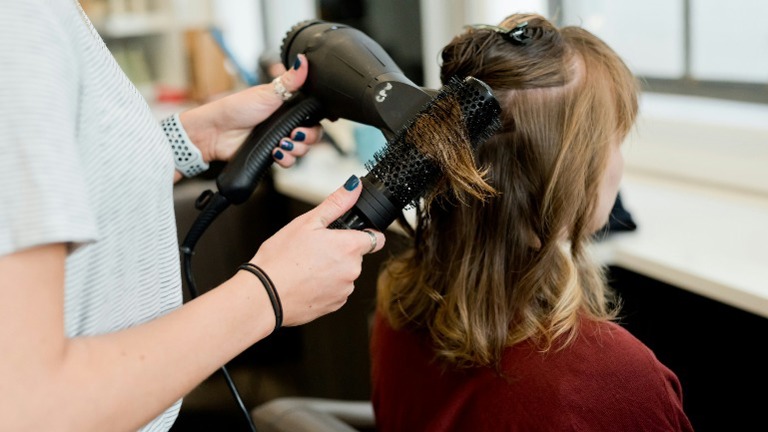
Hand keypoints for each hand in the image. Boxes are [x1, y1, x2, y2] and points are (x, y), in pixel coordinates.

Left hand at [179, 53, 321, 166]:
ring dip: (296, 149)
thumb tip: (303, 60)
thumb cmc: (237, 108)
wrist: (216, 132)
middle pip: (312, 135)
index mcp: (288, 107)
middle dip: (307, 138)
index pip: (313, 116)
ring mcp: (280, 139)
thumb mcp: (267, 92)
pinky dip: (286, 160)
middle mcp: (286, 124)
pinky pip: (289, 162)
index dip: (316, 122)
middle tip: (294, 134)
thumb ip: (290, 80)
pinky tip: (275, 153)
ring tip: (282, 144)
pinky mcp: (272, 154)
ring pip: (302, 150)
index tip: (309, 122)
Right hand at [249, 176, 385, 326]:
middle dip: (341, 251)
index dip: (364, 233)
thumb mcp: (307, 222)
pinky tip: (305, 281)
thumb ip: (336, 203)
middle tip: (314, 249)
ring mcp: (344, 290)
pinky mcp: (335, 305)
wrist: (264, 296)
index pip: (376, 238)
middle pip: (357, 256)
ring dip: (332, 269)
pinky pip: (336, 290)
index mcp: (348, 247)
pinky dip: (325, 286)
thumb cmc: (280, 259)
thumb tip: (353, 187)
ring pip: (345, 274)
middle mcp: (352, 270)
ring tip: (306, 266)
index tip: (349, 234)